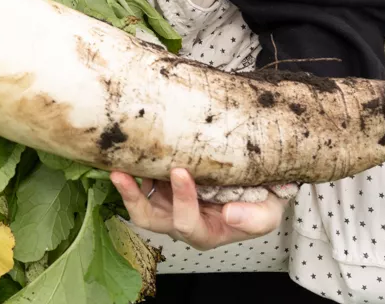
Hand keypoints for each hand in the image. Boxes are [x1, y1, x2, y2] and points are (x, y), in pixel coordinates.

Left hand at [111, 168, 291, 250]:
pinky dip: (136, 170)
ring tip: (116, 161)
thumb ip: (253, 219)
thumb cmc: (261, 203)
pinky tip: (132, 151)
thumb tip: (229, 215)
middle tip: (121, 174)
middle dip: (132, 198)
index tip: (181, 170)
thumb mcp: (268, 214)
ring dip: (126, 183)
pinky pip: (143, 182)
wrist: (258, 186)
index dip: (182, 199)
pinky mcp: (163, 186)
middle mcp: (180, 221)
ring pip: (140, 201)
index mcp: (205, 233)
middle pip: (148, 219)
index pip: (186, 223)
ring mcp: (168, 204)